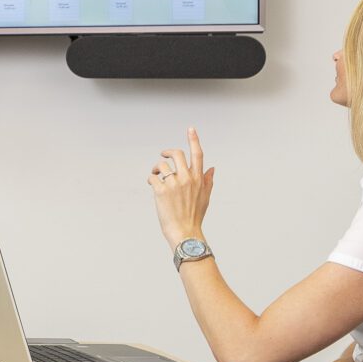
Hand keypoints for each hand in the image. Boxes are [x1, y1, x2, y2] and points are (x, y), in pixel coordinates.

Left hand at [149, 127, 215, 248]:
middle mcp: (187, 179)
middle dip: (167, 152)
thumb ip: (208, 181)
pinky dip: (150, 180)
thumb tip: (212, 167)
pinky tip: (152, 186)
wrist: (185, 232)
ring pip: (161, 165)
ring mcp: (173, 184)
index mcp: (198, 179)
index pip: (197, 154)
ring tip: (155, 176)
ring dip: (156, 168)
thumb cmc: (194, 216)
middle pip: (176, 154)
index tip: (190, 129)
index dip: (194, 140)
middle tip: (164, 155)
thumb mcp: (205, 198)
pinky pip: (152, 177)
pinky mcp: (160, 191)